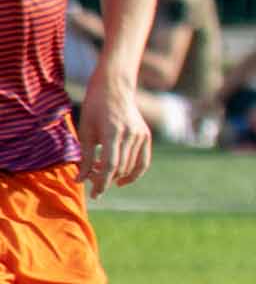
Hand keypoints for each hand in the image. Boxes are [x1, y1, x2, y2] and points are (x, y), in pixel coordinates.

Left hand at [77, 77, 148, 192]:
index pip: (110, 166)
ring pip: (131, 167)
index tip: (94, 195)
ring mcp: (142, 136)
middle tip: (92, 180)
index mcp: (113, 133)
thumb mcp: (85, 132)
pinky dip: (133, 172)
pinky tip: (121, 177)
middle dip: (106, 179)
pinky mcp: (146, 136)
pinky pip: (142, 161)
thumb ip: (85, 158)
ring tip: (102, 173)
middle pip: (120, 168)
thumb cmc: (95, 108)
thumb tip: (80, 180)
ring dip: (117, 175)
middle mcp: (131, 135)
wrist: (114, 88)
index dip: (101, 183)